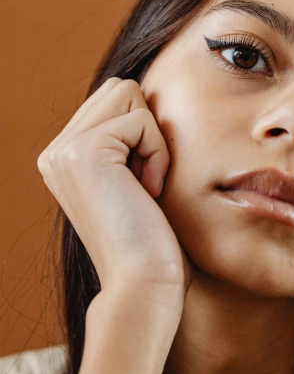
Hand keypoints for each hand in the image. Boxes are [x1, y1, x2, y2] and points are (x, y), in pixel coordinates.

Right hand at [37, 77, 193, 304]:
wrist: (142, 284)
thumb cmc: (151, 239)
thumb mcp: (132, 180)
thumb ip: (123, 141)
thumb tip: (138, 93)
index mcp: (63, 157)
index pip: (114, 99)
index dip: (144, 132)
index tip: (141, 183)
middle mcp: (55, 151)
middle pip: (121, 88)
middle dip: (147, 128)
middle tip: (144, 181)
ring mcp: (64, 150)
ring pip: (129, 94)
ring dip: (152, 139)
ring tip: (144, 185)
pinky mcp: (84, 151)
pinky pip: (141, 120)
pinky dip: (157, 154)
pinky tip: (147, 193)